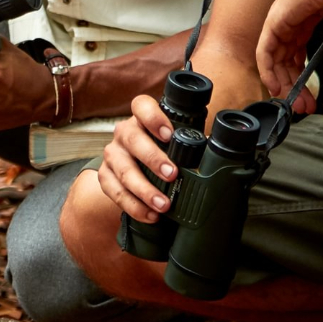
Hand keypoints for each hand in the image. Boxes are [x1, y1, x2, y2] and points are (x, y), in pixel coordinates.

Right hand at [97, 95, 177, 225]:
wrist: (135, 168)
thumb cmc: (162, 153)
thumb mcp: (173, 144)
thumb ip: (190, 145)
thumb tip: (217, 156)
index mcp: (142, 119)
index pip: (142, 106)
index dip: (154, 118)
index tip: (170, 135)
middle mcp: (124, 133)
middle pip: (132, 139)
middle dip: (153, 158)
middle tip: (172, 174)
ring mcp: (112, 154)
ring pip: (124, 169)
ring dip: (144, 189)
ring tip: (163, 204)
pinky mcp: (105, 176)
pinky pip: (116, 192)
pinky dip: (134, 206)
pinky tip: (150, 215)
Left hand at [256, 0, 322, 110]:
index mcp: (312, 20)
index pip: (300, 54)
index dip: (304, 77)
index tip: (312, 98)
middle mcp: (295, 21)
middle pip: (287, 60)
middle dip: (295, 86)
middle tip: (304, 108)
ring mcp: (284, 20)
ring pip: (275, 59)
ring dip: (283, 83)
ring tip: (294, 104)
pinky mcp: (276, 20)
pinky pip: (265, 49)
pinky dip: (268, 69)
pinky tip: (276, 86)